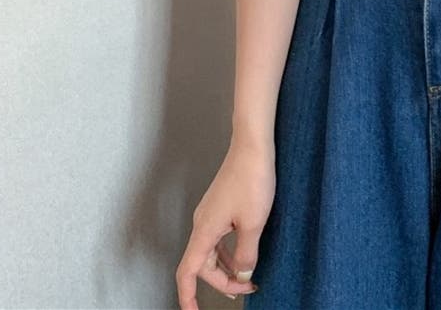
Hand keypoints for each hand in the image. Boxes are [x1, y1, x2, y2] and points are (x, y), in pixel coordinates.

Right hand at [175, 138, 274, 307]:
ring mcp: (210, 213)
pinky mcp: (220, 205)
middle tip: (248, 288)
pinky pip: (218, 237)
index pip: (187, 273)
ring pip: (211, 251)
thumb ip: (246, 254)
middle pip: (202, 265)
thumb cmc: (251, 179)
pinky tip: (244, 252)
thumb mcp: (253, 223)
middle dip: (222, 282)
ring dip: (226, 267)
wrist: (252, 146)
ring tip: (248, 277)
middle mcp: (202, 223)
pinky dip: (229, 250)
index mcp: (204, 231)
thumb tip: (242, 275)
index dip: (188, 298)